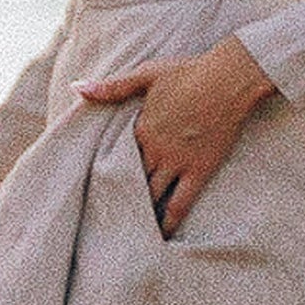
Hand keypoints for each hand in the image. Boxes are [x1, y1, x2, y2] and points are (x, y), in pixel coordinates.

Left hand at [75, 37, 276, 236]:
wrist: (228, 79)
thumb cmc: (188, 71)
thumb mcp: (146, 74)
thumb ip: (112, 86)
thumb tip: (76, 88)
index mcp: (141, 128)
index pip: (118, 154)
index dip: (112, 167)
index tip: (103, 181)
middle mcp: (154, 149)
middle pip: (132, 178)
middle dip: (123, 193)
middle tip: (112, 213)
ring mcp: (176, 162)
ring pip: (152, 194)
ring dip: (142, 210)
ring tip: (132, 228)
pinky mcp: (199, 170)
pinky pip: (180, 202)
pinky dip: (170, 220)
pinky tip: (163, 233)